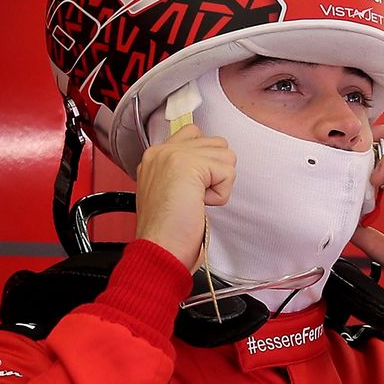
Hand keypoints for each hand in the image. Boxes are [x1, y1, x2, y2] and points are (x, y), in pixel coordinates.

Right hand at [134, 124, 235, 269]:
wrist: (158, 250)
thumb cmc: (165, 233)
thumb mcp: (168, 192)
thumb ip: (183, 171)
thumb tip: (208, 166)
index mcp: (155, 157)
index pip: (193, 134)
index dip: (206, 161)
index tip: (196, 187)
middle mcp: (162, 152)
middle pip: (215, 142)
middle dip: (215, 172)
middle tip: (194, 197)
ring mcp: (174, 155)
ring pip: (225, 155)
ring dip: (218, 183)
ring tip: (196, 201)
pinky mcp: (189, 165)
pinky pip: (228, 172)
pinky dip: (220, 194)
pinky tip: (199, 205)